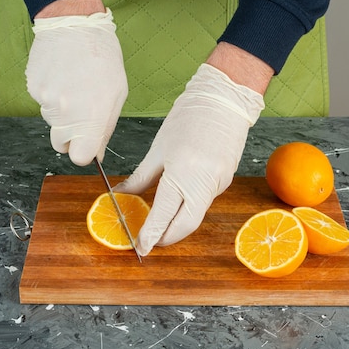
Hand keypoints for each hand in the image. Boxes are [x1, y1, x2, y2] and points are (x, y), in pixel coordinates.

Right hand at [26, 8, 126, 165]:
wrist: (73, 23)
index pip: (79, 157)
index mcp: (91, 117)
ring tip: (73, 84)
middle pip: (61, 144)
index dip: (83, 153)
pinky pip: (42, 103)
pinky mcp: (33, 88)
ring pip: (51, 121)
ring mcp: (46, 101)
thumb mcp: (117, 93)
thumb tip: (97, 155)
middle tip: (82, 110)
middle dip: (71, 135)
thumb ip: (106, 128)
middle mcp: (66, 113)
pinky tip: (62, 75)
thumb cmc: (102, 56)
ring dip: (62, 111)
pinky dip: (51, 94)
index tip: (87, 144)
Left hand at [114, 63, 264, 254]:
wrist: (224, 100)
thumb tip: (123, 195)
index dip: (150, 234)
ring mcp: (218, 184)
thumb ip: (142, 177)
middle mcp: (204, 184)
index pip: (164, 214)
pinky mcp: (225, 180)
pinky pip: (204, 201)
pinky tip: (177, 203)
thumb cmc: (189, 118)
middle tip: (149, 241)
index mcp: (183, 173)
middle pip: (185, 226)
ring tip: (158, 223)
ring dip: (177, 224)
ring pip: (196, 215)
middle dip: (166, 237)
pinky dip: (188, 207)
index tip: (140, 247)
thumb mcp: (159, 149)